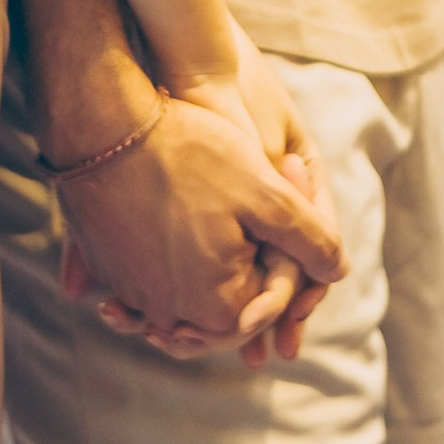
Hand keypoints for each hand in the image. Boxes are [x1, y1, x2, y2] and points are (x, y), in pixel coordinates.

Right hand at [54, 87, 341, 363]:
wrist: (105, 129)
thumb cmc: (189, 156)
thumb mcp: (266, 193)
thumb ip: (309, 239)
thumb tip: (338, 271)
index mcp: (217, 306)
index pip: (273, 302)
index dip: (293, 255)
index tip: (290, 185)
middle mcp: (173, 314)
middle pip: (233, 301)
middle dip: (255, 258)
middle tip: (254, 197)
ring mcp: (138, 297)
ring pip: (195, 290)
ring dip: (216, 256)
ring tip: (224, 199)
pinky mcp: (114, 273)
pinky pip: (158, 278)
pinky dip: (178, 256)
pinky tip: (187, 212)